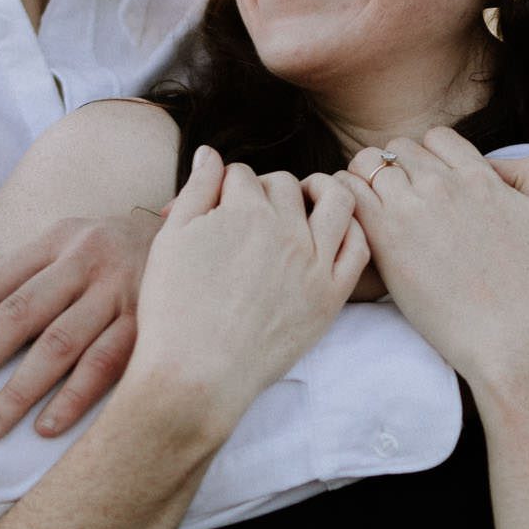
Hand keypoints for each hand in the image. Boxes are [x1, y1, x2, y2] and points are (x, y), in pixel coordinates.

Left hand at [0, 214, 160, 439]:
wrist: (202, 233)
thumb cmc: (115, 250)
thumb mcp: (65, 241)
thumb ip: (11, 266)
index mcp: (55, 242)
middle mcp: (85, 262)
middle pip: (16, 316)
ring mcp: (121, 293)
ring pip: (59, 346)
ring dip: (18, 391)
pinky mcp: (151, 323)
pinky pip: (107, 365)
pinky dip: (75, 398)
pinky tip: (45, 429)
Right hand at [131, 148, 369, 433]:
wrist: (196, 376)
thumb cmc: (174, 312)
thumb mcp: (170, 242)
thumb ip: (195, 191)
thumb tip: (210, 153)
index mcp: (243, 210)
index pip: (241, 175)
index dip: (226, 187)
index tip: (217, 205)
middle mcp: (285, 229)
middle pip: (284, 184)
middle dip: (265, 190)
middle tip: (251, 213)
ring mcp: (314, 262)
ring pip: (337, 200)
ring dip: (321, 190)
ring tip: (306, 199)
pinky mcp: (332, 296)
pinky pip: (358, 247)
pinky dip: (351, 229)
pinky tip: (330, 234)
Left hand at [345, 129, 528, 376]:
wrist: (514, 341)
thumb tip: (494, 163)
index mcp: (481, 177)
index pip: (437, 139)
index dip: (430, 159)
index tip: (427, 187)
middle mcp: (444, 185)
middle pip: (400, 149)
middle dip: (397, 168)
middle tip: (397, 202)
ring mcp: (412, 209)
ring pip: (369, 163)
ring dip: (367, 180)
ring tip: (373, 211)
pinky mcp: (385, 239)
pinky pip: (347, 192)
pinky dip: (344, 197)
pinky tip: (354, 222)